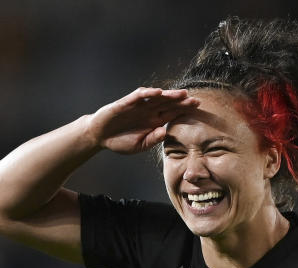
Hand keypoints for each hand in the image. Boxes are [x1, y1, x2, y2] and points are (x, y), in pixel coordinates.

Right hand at [85, 87, 199, 153]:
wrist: (100, 136)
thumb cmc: (121, 141)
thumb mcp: (139, 145)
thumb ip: (153, 139)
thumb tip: (165, 131)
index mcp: (154, 121)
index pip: (172, 113)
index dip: (184, 110)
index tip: (198, 107)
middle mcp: (149, 111)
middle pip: (168, 103)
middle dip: (182, 101)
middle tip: (196, 100)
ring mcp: (138, 106)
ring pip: (156, 98)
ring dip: (169, 95)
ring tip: (181, 94)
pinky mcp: (126, 103)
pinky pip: (138, 96)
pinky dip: (147, 93)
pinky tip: (157, 92)